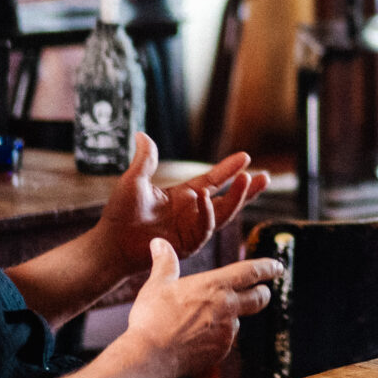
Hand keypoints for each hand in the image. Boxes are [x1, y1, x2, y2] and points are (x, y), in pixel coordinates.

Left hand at [93, 135, 269, 276]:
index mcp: (183, 196)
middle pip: (227, 200)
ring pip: (223, 213)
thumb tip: (142, 133)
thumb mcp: (134, 181)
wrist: (112, 243)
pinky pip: (205, 227)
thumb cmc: (120, 214)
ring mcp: (192, 229)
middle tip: (265, 177)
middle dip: (247, 190)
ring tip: (248, 181)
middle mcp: (192, 212)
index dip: (228, 170)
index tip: (245, 157)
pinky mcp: (188, 243)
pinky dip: (207, 212)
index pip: (212, 181)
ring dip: (237, 199)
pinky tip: (207, 197)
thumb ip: (144, 159)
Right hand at [124, 240, 282, 377]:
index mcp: (215, 286)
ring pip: (237, 322)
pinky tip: (194, 340)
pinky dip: (215, 338)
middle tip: (262, 291)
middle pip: (260, 298)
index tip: (277, 267)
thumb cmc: (151, 318)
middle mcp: (228, 307)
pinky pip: (223, 341)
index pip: (251, 271)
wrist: (150, 356)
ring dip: (228, 319)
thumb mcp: (157, 285)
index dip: (268, 267)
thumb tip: (159, 242)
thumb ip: (165, 263)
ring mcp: (227, 332)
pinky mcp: (221, 351)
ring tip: (199, 322)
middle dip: (264, 293)